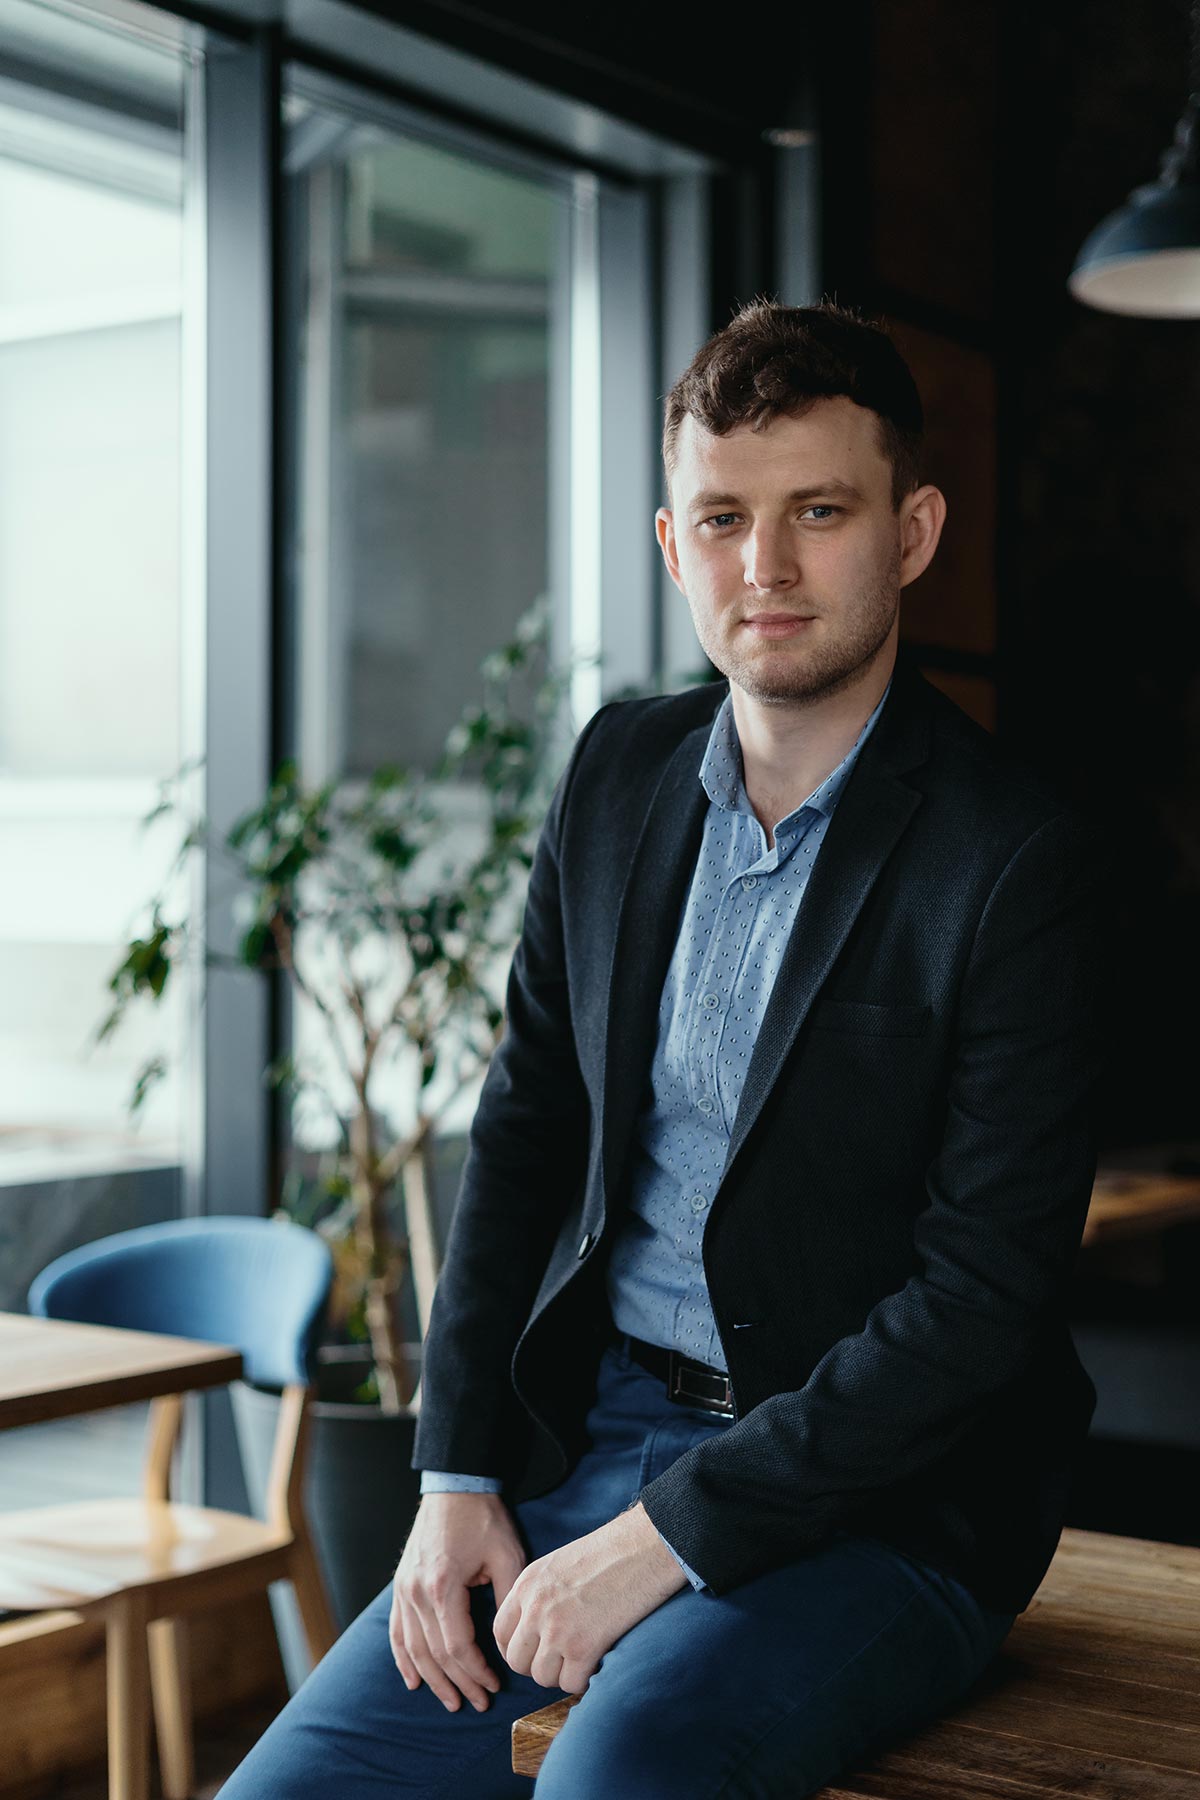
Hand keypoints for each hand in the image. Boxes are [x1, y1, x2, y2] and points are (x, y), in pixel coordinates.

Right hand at [389, 1491, 526, 1712]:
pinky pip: (396, 1631)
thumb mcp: (507, 1556)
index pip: (456, 1646)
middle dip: (458, 1683)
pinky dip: (403, 1659)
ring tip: (452, 1701)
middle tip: (479, 1703)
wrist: (455, 1486)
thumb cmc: (484, 1519)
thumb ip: (506, 1599)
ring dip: (432, 1679)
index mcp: (443, 1586)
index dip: (476, 1671)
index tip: (494, 1684)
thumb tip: (509, 1640)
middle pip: (434, 1654)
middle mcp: (417, 1592)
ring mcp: (403, 1590)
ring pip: (413, 1648)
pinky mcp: (400, 1586)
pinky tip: (413, 1680)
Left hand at [493, 1502, 687, 1693]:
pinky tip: (598, 1660)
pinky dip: (584, 1679)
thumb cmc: (611, 1551)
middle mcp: (535, 1607)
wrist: (644, 1545)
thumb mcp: (559, 1565)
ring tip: (583, 1656)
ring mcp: (556, 1628)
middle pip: (517, 1661)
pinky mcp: (583, 1646)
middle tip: (563, 1657)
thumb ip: (540, 1595)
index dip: (515, 1649)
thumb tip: (536, 1630)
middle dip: (538, 1665)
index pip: (500, 1632)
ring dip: (562, 1674)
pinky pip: (570, 1684)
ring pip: (542, 1677)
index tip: (534, 1652)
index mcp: (527, 1583)